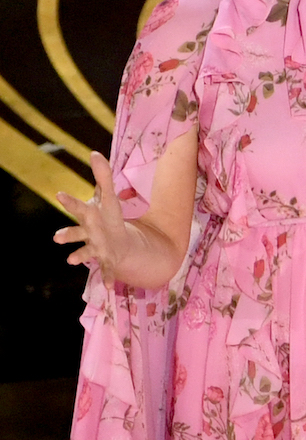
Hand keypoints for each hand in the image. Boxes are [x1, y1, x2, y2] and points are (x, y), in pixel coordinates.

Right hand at [54, 152, 129, 282]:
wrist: (115, 242)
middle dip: (67, 234)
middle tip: (56, 237)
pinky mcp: (107, 260)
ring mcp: (96, 248)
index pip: (79, 207)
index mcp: (90, 216)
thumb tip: (95, 152)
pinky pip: (106, 269)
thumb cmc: (107, 218)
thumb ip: (103, 175)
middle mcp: (89, 233)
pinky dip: (106, 277)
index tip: (60, 194)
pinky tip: (108, 287)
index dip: (70, 201)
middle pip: (78, 232)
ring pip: (86, 252)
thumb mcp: (108, 196)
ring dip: (79, 256)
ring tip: (71, 261)